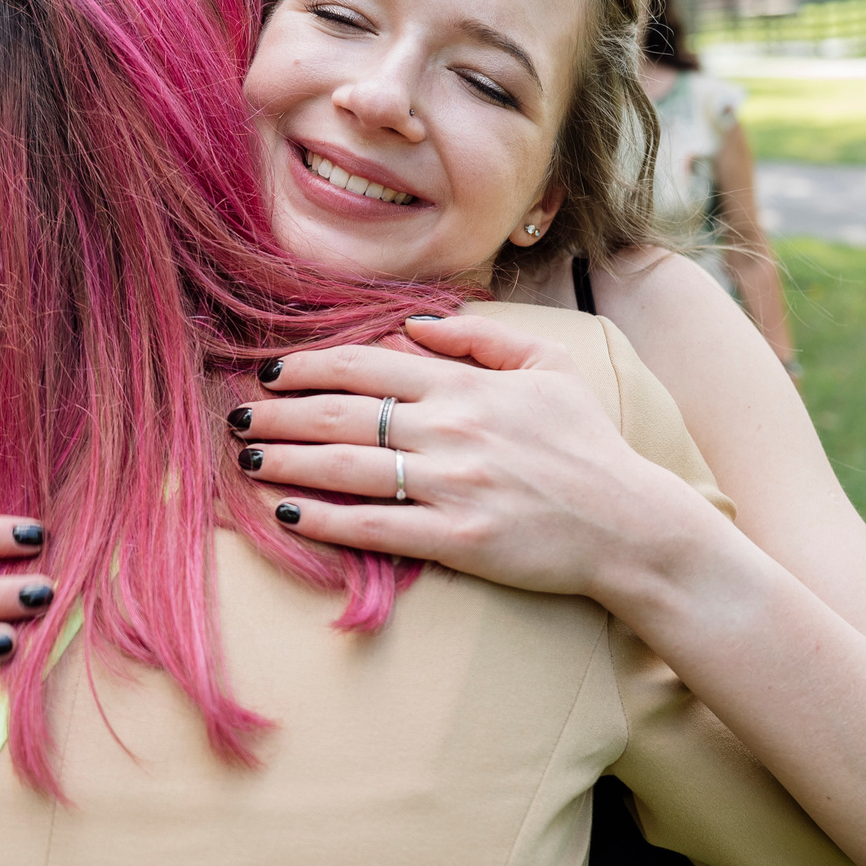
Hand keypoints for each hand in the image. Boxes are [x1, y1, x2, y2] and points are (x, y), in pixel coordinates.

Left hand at [231, 314, 711, 601]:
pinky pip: (374, 526)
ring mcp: (453, 486)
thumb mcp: (550, 369)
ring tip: (245, 457)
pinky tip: (285, 513)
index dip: (310, 365)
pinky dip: (323, 519)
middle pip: (343, 413)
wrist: (630, 525)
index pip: (369, 365)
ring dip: (286, 459)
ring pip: (347, 466)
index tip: (270, 370)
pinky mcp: (457, 540)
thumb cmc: (588, 446)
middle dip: (279, 412)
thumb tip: (414, 325)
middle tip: (235, 415)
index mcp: (468, 387)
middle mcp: (453, 430)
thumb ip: (482, 340)